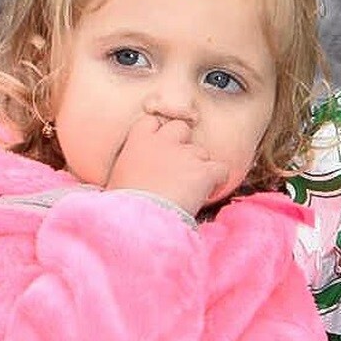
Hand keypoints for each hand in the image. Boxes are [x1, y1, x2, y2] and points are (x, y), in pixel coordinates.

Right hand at [105, 110, 237, 216]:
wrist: (139, 218)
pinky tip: (209, 193)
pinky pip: (221, 169)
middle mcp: (163, 142)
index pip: (152, 121)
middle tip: (180, 167)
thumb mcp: (119, 176)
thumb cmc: (124, 203)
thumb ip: (131, 165)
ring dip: (200, 167)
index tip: (161, 149)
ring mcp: (186, 155)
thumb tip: (137, 175)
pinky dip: (219, 180)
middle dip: (183, 144)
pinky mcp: (204, 171)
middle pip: (181, 128)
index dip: (160, 133)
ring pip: (202, 152)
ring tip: (192, 188)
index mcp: (138, 140)